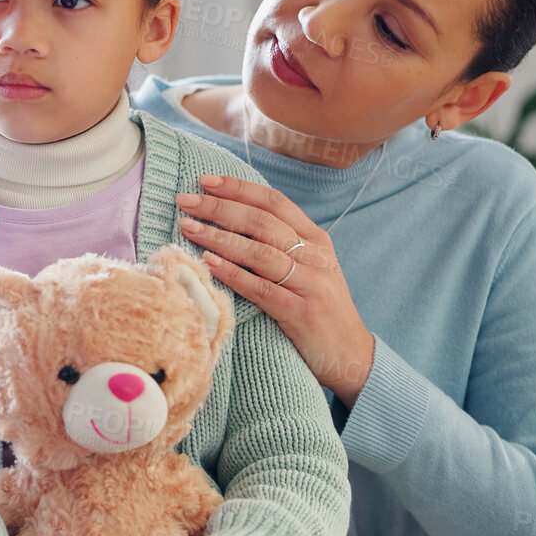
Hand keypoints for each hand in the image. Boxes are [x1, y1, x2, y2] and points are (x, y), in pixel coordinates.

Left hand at [175, 174, 377, 404]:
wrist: (351, 355)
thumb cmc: (319, 310)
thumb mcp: (307, 269)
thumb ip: (279, 246)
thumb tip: (231, 220)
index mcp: (316, 239)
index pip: (274, 202)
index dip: (239, 188)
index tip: (205, 180)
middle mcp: (315, 256)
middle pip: (262, 221)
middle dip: (219, 208)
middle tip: (185, 200)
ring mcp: (310, 283)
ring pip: (258, 251)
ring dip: (218, 237)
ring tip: (188, 228)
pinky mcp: (300, 312)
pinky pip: (260, 287)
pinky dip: (232, 273)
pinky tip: (208, 262)